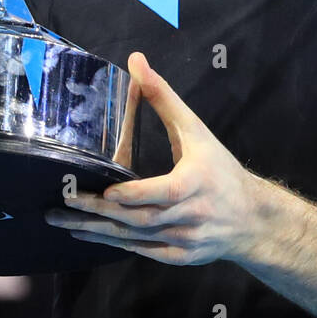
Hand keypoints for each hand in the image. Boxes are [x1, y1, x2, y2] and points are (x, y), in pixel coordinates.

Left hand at [44, 52, 262, 264]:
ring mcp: (185, 240)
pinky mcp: (180, 256)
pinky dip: (116, 244)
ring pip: (136, 238)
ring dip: (98, 232)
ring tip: (63, 222)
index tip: (107, 192)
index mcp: (195, 183)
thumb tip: (137, 61)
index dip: (135, 194)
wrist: (253, 218)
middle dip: (100, 213)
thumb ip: (163, 97)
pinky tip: (89, 235)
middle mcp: (190, 215)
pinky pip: (144, 251)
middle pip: (141, 218)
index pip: (163, 192)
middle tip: (65, 205)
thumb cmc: (220, 169)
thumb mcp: (196, 130)